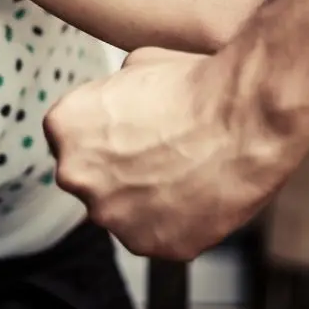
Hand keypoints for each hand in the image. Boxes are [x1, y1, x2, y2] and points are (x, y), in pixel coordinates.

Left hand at [44, 47, 308, 260]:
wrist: (244, 118)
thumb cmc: (196, 85)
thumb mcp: (138, 63)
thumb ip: (112, 91)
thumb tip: (120, 97)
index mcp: (64, 127)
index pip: (72, 138)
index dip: (107, 134)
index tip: (134, 130)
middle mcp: (76, 176)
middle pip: (93, 179)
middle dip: (120, 169)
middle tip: (162, 152)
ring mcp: (113, 216)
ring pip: (124, 212)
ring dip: (146, 199)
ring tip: (187, 172)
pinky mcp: (152, 245)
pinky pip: (159, 236)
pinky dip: (178, 222)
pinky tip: (200, 194)